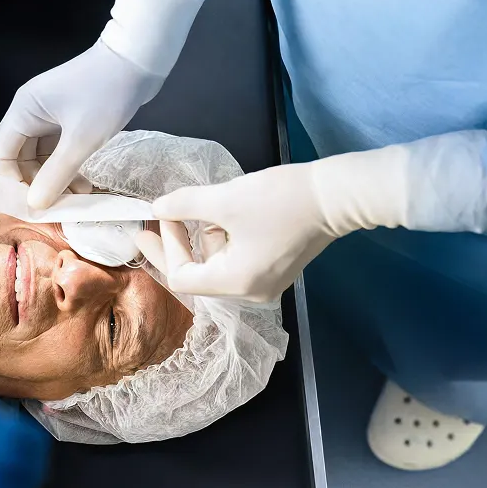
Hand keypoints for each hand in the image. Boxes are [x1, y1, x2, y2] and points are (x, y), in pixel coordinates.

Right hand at [0, 41, 162, 209]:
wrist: (139, 58)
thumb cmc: (107, 94)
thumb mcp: (82, 140)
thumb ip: (56, 175)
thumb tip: (34, 205)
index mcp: (22, 112)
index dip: (11, 183)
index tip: (34, 204)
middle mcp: (28, 112)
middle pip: (18, 159)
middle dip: (36, 184)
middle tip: (60, 205)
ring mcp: (47, 114)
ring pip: (39, 156)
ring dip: (54, 178)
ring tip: (79, 196)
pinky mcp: (66, 116)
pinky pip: (56, 149)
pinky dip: (66, 167)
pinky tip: (84, 181)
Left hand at [134, 131, 486, 301]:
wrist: (338, 195)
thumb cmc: (280, 200)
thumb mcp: (225, 200)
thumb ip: (185, 206)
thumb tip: (156, 208)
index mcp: (236, 283)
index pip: (183, 278)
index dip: (165, 247)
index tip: (157, 218)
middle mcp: (250, 292)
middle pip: (197, 277)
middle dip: (173, 249)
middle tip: (148, 228)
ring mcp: (265, 282)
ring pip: (215, 267)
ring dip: (197, 243)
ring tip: (190, 214)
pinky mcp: (276, 267)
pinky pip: (234, 260)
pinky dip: (219, 242)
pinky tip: (215, 219)